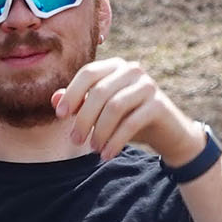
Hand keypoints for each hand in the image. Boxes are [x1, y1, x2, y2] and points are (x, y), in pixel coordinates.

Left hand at [51, 57, 204, 165]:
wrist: (166, 132)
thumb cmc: (127, 118)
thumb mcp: (100, 111)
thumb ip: (78, 103)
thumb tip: (54, 99)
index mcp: (116, 66)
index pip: (88, 73)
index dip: (72, 93)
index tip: (61, 116)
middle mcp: (133, 70)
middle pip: (99, 92)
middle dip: (83, 118)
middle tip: (75, 140)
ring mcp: (148, 85)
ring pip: (114, 107)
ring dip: (99, 131)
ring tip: (92, 149)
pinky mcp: (159, 104)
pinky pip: (131, 123)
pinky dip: (115, 141)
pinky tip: (106, 155)